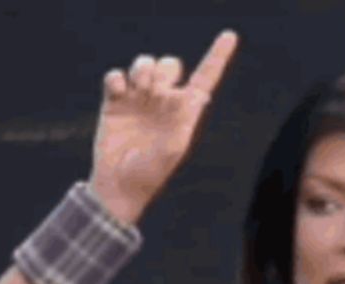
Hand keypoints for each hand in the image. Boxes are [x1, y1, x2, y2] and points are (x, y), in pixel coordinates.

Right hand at [89, 29, 238, 222]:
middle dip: (164, 69)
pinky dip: (117, 79)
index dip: (217, 57)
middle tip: (155, 89)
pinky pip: (116, 77)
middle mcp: (163, 103)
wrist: (119, 187)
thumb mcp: (173, 150)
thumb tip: (199, 95)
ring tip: (139, 88)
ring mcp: (138, 101)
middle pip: (169, 65)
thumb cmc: (150, 175)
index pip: (203, 79)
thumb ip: (184, 121)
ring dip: (143, 68)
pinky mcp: (115, 103)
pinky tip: (118, 92)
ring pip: (144, 65)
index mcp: (183, 112)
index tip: (230, 36)